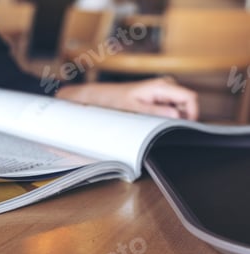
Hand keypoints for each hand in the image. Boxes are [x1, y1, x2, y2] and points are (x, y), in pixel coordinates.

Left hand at [55, 77, 198, 119]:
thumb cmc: (115, 101)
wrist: (102, 96)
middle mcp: (166, 85)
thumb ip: (156, 112)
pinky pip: (171, 107)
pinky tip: (153, 120)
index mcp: (162, 86)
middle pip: (188, 103)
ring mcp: (163, 90)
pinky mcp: (159, 95)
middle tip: (165, 128)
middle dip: (182, 117)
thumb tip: (176, 116)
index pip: (190, 98)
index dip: (192, 114)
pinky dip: (166, 115)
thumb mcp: (134, 109)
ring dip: (173, 117)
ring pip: (180, 106)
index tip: (184, 128)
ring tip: (154, 123)